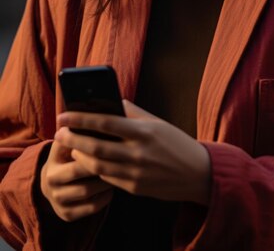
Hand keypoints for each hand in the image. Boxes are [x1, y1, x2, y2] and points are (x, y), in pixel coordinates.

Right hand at [40, 137, 113, 221]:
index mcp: (52, 162)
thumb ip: (77, 131)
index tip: (112, 141)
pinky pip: (91, 207)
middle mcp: (50, 183)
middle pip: (80, 172)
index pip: (76, 154)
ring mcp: (57, 200)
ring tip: (118, 171)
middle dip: (101, 166)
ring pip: (87, 192)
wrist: (52, 181)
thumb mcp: (67, 141)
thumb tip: (93, 114)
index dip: (95, 148)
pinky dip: (104, 198)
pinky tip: (111, 188)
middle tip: (119, 158)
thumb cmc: (67, 155)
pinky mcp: (66, 215)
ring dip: (105, 182)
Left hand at [55, 101, 210, 204]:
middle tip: (59, 132)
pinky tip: (87, 161)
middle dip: (73, 139)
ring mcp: (136, 173)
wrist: (198, 173)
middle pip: (96, 147)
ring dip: (79, 156)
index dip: (81, 119)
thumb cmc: (176, 143)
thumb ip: (134, 112)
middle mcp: (138, 153)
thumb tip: (112, 101)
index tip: (64, 115)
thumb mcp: (157, 123)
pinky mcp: (135, 188)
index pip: (105, 123)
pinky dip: (94, 169)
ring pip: (97, 166)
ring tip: (70, 146)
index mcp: (144, 132)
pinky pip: (107, 179)